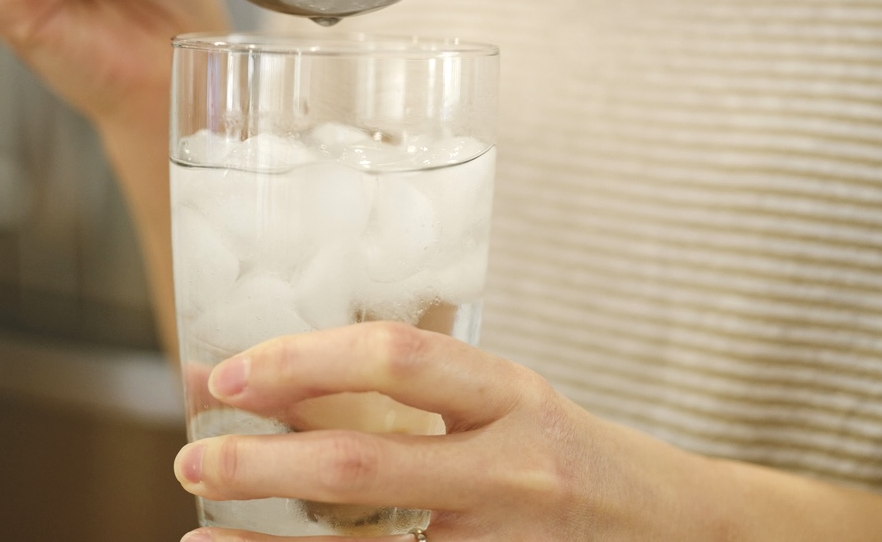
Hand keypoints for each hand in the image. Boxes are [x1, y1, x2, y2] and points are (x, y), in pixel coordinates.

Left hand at [172, 322, 716, 541]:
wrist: (692, 537)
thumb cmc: (587, 464)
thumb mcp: (517, 409)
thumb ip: (427, 401)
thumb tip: (297, 388)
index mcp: (515, 396)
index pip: (400, 357)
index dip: (305, 357)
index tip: (232, 372)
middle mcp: (516, 469)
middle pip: (366, 460)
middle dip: (261, 460)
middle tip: (190, 455)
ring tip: (198, 527)